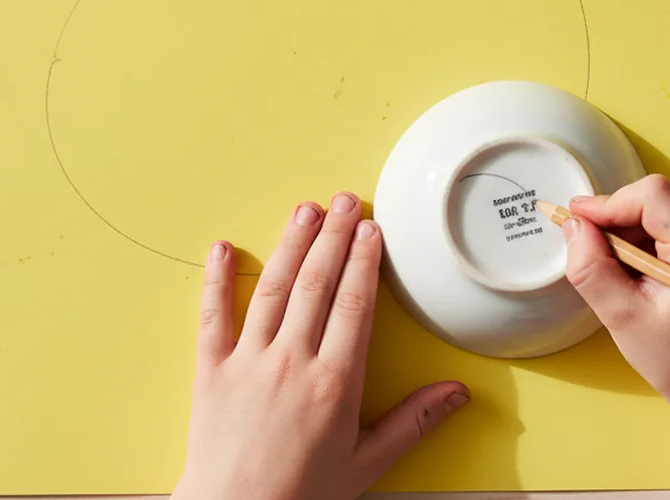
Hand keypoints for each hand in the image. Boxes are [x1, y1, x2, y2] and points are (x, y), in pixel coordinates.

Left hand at [172, 192, 468, 499]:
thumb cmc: (301, 497)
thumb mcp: (367, 464)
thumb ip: (413, 422)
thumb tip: (457, 394)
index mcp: (334, 382)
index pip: (354, 304)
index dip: (364, 260)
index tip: (371, 229)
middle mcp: (292, 362)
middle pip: (317, 283)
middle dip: (333, 236)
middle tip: (345, 200)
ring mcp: (249, 362)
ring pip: (273, 289)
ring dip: (291, 244)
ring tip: (305, 210)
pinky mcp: (211, 371)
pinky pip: (212, 316)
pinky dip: (216, 279)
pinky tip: (222, 247)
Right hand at [563, 174, 669, 409]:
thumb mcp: (622, 318)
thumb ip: (591, 267)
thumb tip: (573, 224)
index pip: (652, 195)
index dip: (609, 203)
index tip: (578, 223)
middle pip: (656, 199)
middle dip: (618, 221)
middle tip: (599, 260)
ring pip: (663, 207)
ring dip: (632, 231)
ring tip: (625, 275)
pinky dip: (650, 239)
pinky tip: (645, 274)